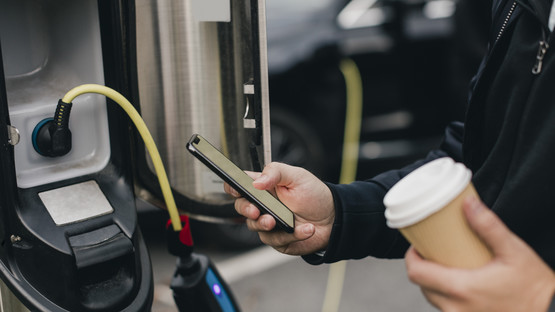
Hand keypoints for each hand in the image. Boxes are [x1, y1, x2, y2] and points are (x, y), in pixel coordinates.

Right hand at [224, 162, 334, 254]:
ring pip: (255, 226)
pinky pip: (275, 240)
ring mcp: (268, 223)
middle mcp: (263, 205)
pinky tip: (306, 228)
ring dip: (266, 224)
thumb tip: (257, 182)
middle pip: (241, 207)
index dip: (232, 187)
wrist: (333, 218)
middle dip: (246, 210)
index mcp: (264, 187)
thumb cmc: (314, 195)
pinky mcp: (277, 239)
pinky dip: (291, 235)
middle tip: (257, 211)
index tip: (235, 189)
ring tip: (280, 221)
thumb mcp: (297, 176)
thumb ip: (276, 172)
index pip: (239, 185)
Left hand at [405, 197, 554, 311]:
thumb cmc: (535, 288)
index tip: (417, 246)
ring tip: (446, 265)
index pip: (416, 273)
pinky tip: (459, 284)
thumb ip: (488, 226)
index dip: (411, 257)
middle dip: (423, 268)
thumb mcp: (513, 251)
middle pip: (422, 286)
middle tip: (433, 252)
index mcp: (461, 289)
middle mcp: (456, 309)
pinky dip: (447, 297)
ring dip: (435, 283)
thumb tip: (468, 203)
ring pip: (434, 299)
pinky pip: (447, 309)